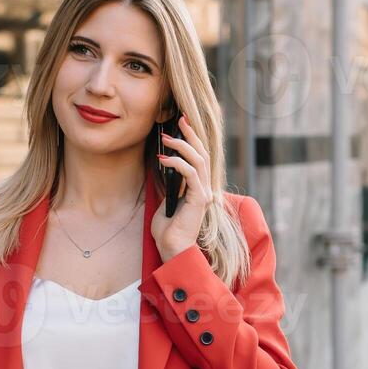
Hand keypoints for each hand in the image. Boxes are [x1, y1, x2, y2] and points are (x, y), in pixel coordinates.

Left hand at [150, 113, 212, 262]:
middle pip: (202, 153)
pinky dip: (178, 163)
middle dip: (191, 134)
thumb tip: (163, 167)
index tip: (182, 124)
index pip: (199, 158)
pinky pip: (191, 173)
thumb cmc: (167, 231)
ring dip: (182, 145)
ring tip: (165, 138)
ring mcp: (204, 193)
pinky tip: (164, 159)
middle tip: (179, 119)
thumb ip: (169, 186)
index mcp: (198, 188)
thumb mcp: (166, 201)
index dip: (192, 139)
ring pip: (198, 160)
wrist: (172, 249)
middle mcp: (205, 188)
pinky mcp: (199, 199)